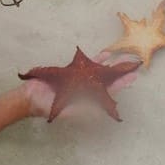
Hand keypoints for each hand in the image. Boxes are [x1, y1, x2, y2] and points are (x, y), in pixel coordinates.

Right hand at [23, 55, 139, 119]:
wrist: (30, 97)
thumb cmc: (47, 106)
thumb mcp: (65, 111)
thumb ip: (81, 111)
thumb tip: (99, 111)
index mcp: (86, 100)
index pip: (108, 91)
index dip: (121, 84)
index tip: (133, 78)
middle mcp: (85, 90)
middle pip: (107, 80)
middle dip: (119, 73)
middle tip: (134, 66)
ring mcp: (79, 80)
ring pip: (99, 71)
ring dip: (110, 65)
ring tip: (122, 58)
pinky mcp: (71, 72)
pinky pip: (86, 64)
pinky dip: (96, 59)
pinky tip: (105, 53)